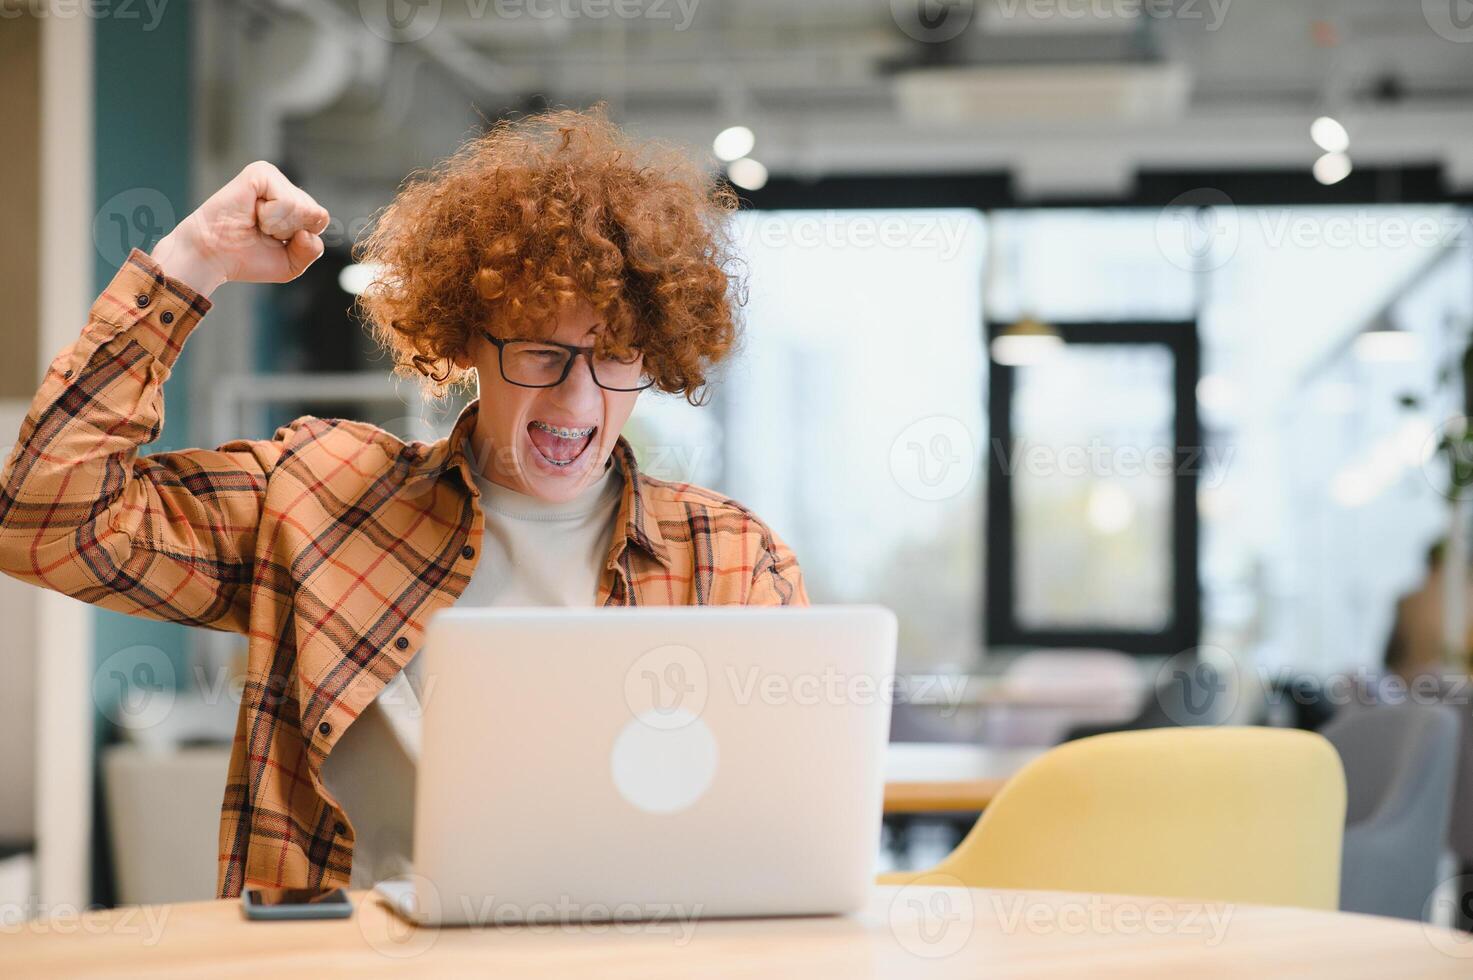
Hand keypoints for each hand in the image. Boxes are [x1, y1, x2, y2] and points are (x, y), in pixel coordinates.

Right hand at [150, 161, 330, 297]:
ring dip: (278, 226)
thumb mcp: (290, 264)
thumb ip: (311, 250)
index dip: (301, 240)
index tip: (273, 241)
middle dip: (290, 233)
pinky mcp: (260, 172)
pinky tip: (251, 213)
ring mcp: (273, 178)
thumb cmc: (246, 258)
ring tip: (254, 222)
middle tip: (261, 232)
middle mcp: (285, 187)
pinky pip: (287, 202)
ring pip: (303, 209)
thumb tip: (309, 231)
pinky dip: (270, 217)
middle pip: (316, 215)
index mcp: (294, 205)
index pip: (322, 220)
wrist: (212, 256)